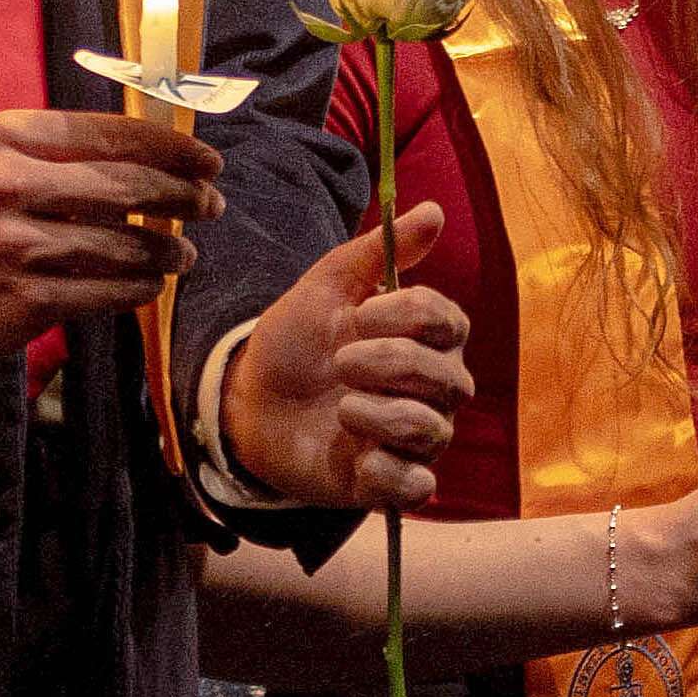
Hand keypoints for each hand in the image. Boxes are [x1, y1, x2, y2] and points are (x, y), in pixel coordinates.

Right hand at [0, 103, 221, 374]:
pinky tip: (148, 285)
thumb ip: (64, 149)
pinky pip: (105, 292)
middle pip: (126, 186)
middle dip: (182, 197)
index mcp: (9, 137)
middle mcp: (10, 185)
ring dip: (167, 251)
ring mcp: (16, 246)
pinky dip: (138, 289)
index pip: (111, 133)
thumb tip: (157, 152)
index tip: (208, 161)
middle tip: (210, 206)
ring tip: (183, 254)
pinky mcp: (24, 299)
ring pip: (123, 247)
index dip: (172, 147)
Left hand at [216, 203, 470, 511]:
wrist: (249, 400)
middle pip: (446, 378)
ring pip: (430, 431)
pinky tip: (355, 457)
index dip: (404, 317)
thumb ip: (378, 251)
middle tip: (341, 362)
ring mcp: (416, 437)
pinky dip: (386, 473)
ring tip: (342, 407)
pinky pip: (416, 486)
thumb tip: (434, 210)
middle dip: (387, 365)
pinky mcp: (392, 482)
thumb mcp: (326, 287)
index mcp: (426, 338)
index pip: (448, 323)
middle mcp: (434, 388)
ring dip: (379, 415)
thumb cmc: (297, 340)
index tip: (358, 316)